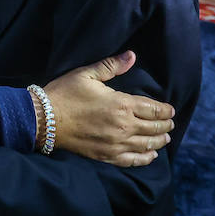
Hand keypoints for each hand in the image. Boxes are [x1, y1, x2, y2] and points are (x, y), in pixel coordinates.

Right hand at [43, 50, 175, 167]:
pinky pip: (133, 160)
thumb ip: (111, 66)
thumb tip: (132, 56)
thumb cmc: (64, 94)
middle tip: (170, 123)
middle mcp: (123, 126)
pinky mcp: (106, 155)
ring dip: (159, 141)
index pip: (154, 109)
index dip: (165, 110)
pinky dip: (145, 158)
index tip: (170, 110)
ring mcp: (116, 143)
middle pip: (154, 128)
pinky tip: (151, 155)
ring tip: (165, 138)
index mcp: (121, 104)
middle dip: (165, 125)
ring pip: (147, 144)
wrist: (44, 119)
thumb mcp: (86, 74)